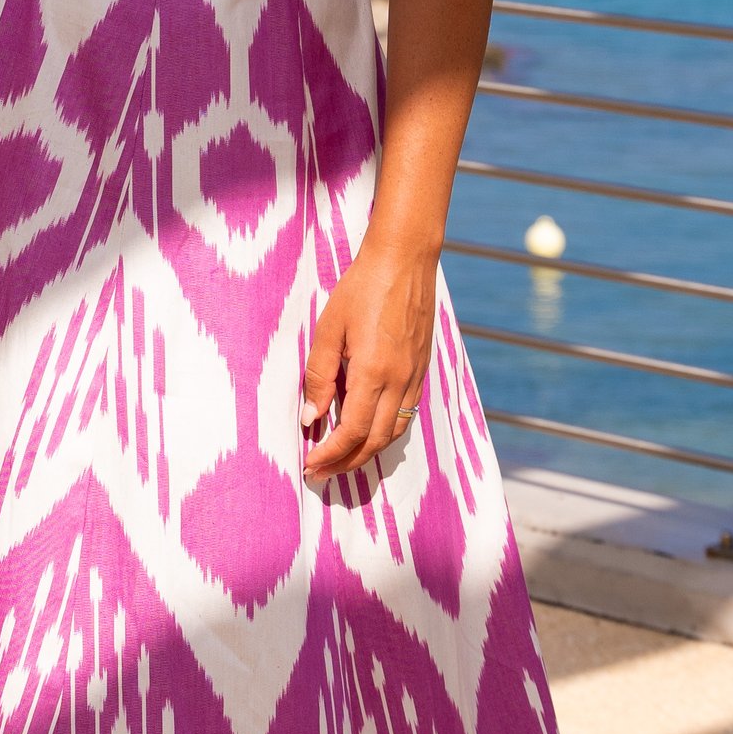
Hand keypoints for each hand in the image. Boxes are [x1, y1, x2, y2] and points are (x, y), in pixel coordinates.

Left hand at [301, 239, 436, 482]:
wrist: (405, 260)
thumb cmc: (361, 289)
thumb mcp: (328, 329)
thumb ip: (318, 376)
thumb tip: (311, 417)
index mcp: (372, 373)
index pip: (351, 432)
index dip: (330, 454)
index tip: (310, 464)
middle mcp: (399, 381)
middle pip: (375, 441)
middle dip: (347, 463)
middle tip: (322, 473)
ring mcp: (415, 376)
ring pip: (394, 432)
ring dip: (367, 452)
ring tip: (342, 459)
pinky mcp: (422, 369)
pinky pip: (406, 413)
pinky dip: (385, 431)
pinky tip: (368, 430)